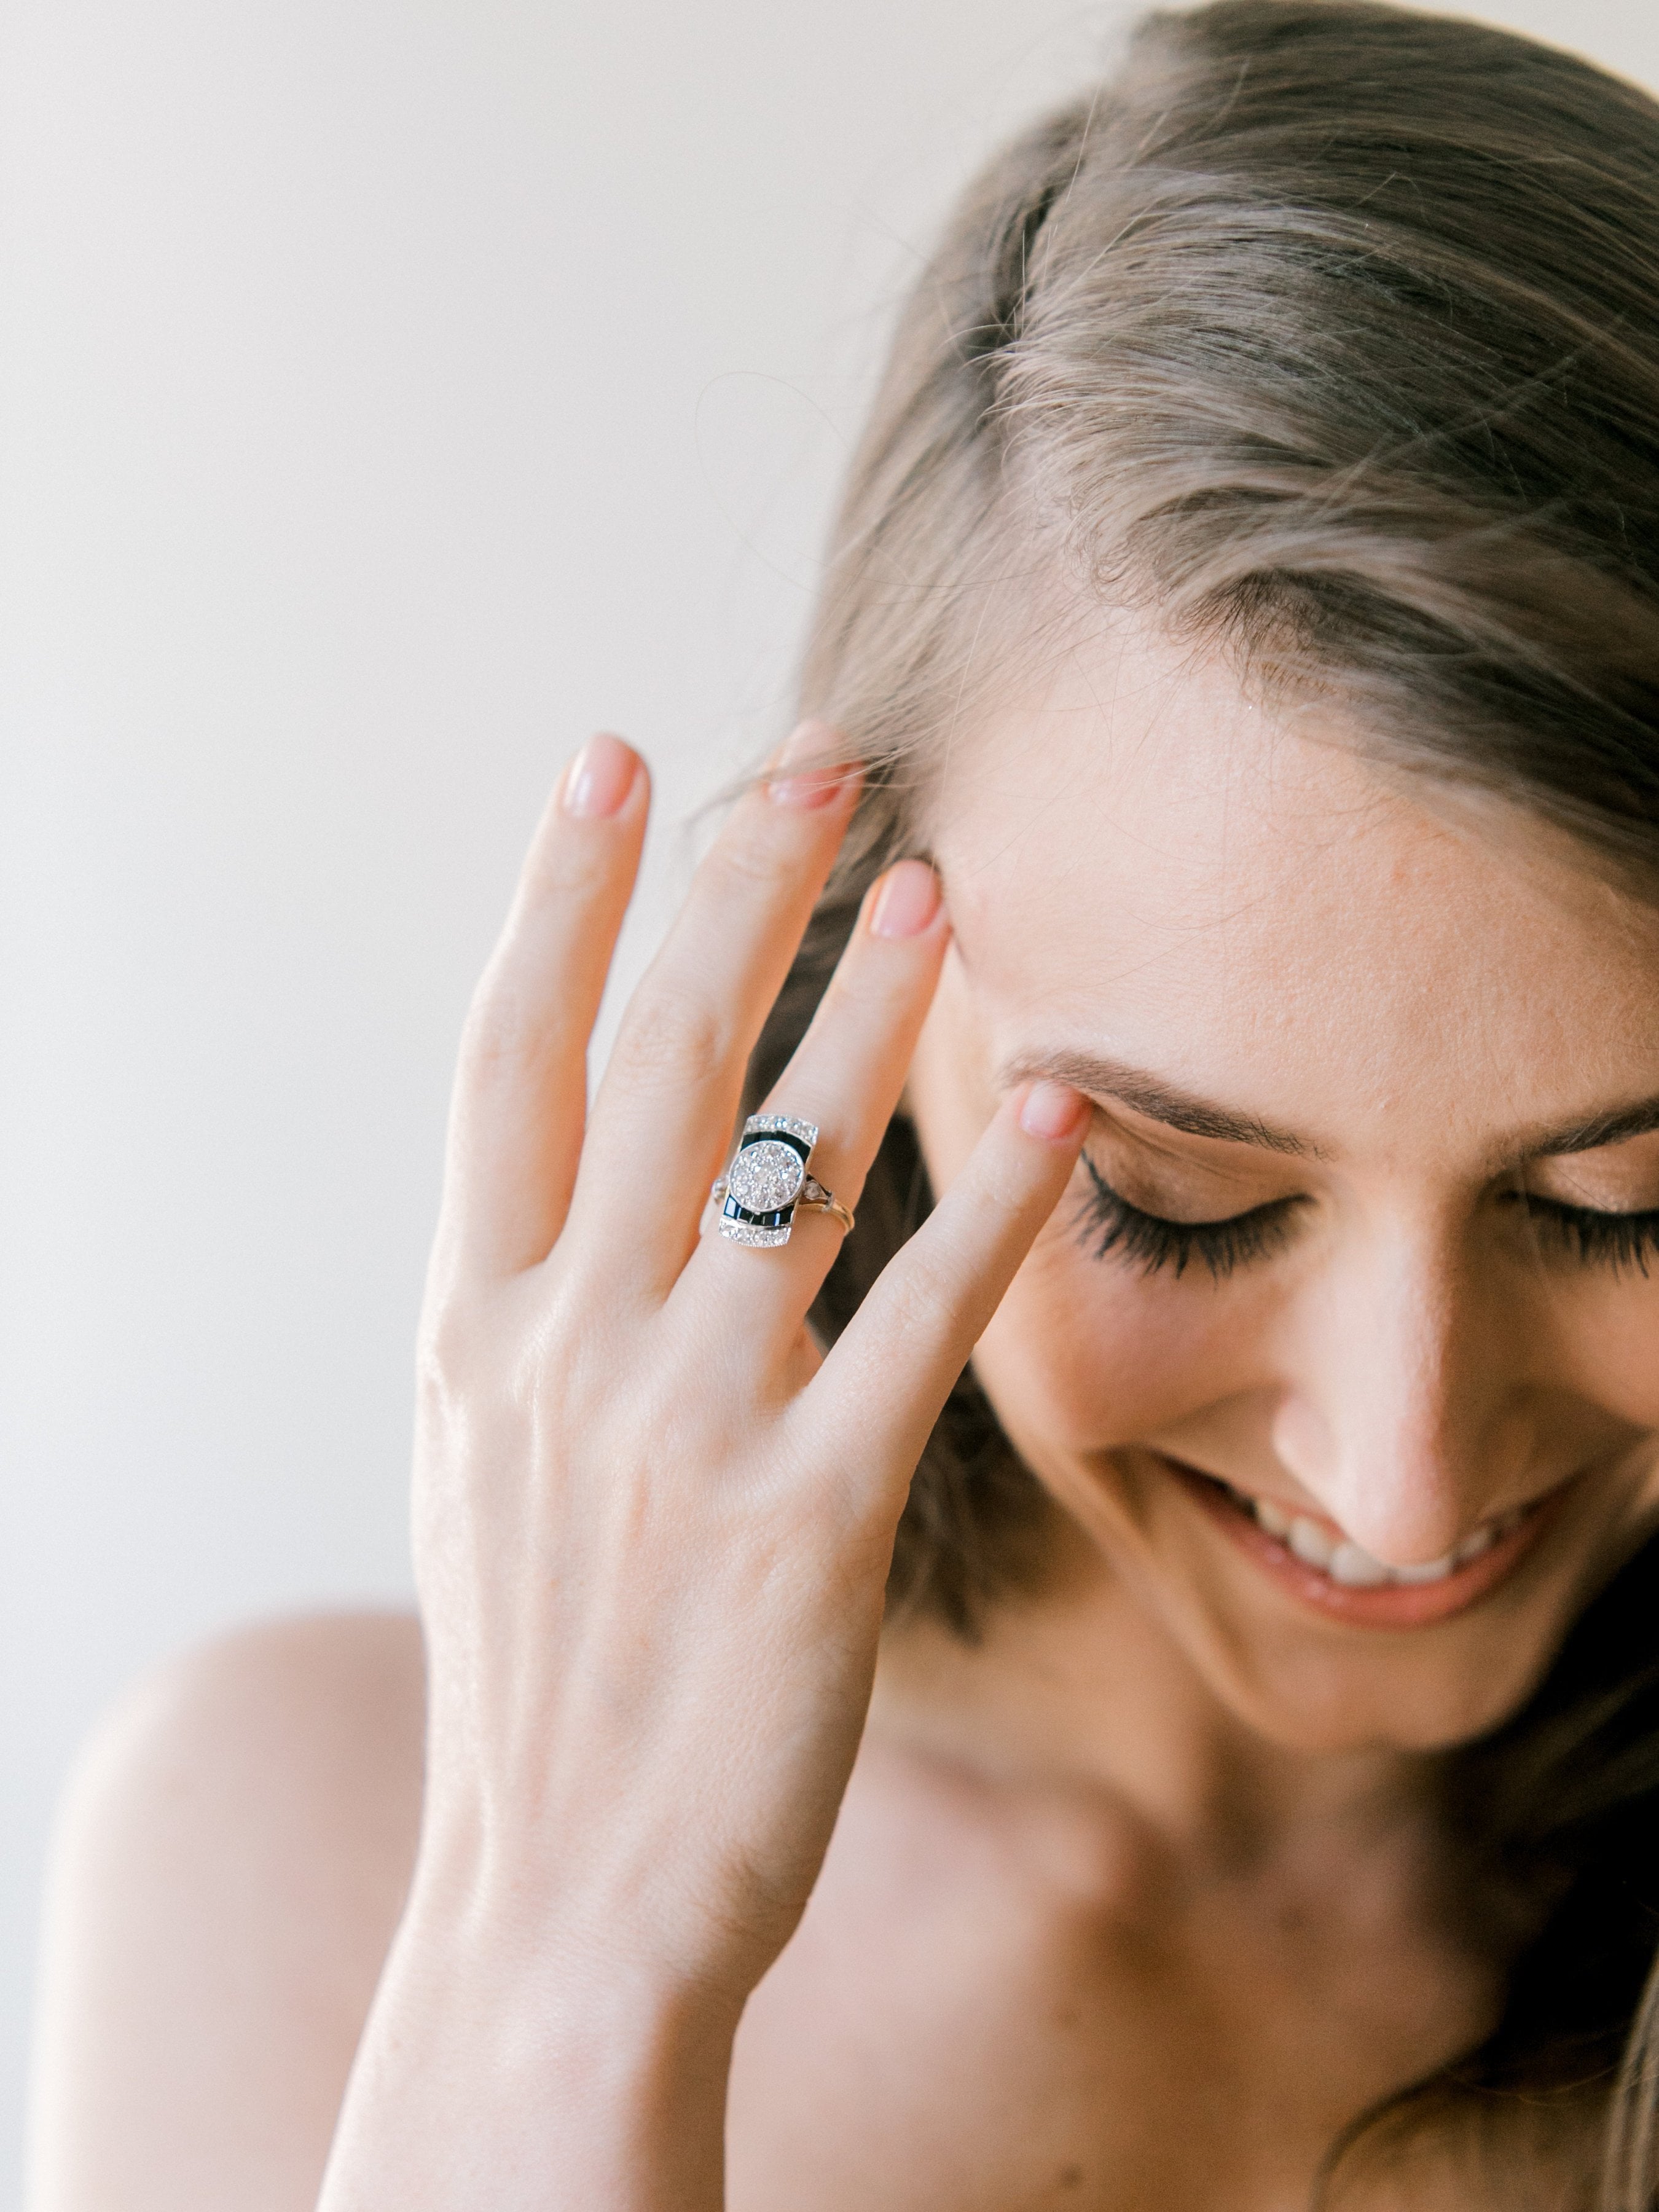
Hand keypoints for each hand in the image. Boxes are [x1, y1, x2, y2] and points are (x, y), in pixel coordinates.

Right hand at [321, 724, 1084, 2209]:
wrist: (557, 1899)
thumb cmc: (538, 1666)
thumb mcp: (484, 1458)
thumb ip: (537, 1299)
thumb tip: (606, 1158)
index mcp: (475, 1325)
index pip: (508, 1061)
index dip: (561, 899)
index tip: (616, 764)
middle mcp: (567, 1349)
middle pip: (655, 1067)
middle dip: (734, 894)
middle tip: (815, 760)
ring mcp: (685, 1431)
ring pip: (786, 1166)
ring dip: (868, 1008)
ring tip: (940, 882)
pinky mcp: (808, 1524)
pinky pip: (913, 1329)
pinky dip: (992, 1213)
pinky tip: (1051, 1112)